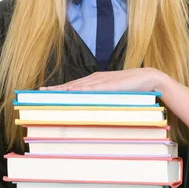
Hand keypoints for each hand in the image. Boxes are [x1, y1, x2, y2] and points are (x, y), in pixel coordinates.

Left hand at [39, 67, 163, 91]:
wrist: (148, 78)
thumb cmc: (133, 87)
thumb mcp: (114, 95)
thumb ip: (104, 98)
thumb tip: (94, 109)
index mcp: (96, 81)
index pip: (74, 86)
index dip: (59, 89)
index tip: (46, 91)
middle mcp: (95, 79)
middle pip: (71, 85)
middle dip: (55, 89)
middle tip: (39, 92)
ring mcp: (101, 80)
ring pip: (77, 86)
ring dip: (62, 89)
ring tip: (48, 93)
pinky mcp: (108, 84)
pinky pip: (90, 88)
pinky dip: (78, 89)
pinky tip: (69, 91)